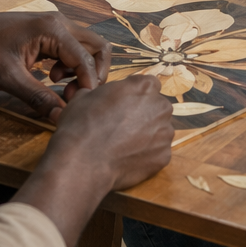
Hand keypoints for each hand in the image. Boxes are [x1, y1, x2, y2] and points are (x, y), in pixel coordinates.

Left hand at [0, 12, 110, 121]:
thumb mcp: (8, 78)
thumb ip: (38, 97)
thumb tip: (61, 117)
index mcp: (53, 29)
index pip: (87, 58)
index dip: (88, 84)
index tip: (78, 106)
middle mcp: (59, 23)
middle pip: (97, 47)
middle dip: (93, 74)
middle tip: (74, 95)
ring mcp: (54, 26)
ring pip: (86, 48)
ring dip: (81, 70)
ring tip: (59, 86)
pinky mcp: (48, 34)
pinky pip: (72, 49)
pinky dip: (70, 65)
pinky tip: (51, 78)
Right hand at [43, 75, 173, 191]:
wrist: (82, 161)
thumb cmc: (81, 125)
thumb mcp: (85, 96)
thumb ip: (104, 91)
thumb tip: (103, 97)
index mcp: (144, 86)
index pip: (148, 85)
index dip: (134, 96)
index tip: (123, 106)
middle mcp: (160, 106)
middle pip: (156, 108)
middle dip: (143, 115)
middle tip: (122, 127)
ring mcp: (164, 132)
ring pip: (159, 131)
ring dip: (146, 135)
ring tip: (123, 145)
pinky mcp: (163, 156)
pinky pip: (157, 153)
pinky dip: (145, 156)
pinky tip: (126, 158)